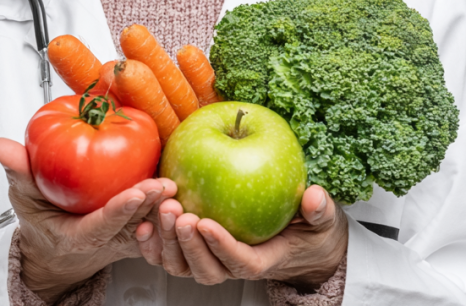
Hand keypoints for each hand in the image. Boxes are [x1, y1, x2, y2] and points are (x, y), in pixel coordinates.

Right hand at [0, 138, 175, 302]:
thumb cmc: (41, 217)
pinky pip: (155, 220)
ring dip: (162, 207)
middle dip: (149, 206)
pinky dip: (165, 206)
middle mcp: (105, 238)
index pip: (103, 225)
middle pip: (132, 224)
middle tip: (163, 184)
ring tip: (173, 185)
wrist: (57, 244)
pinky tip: (178, 185)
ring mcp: (124, 235)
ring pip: (148, 223)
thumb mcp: (23, 195)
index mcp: (78, 235)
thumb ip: (17, 170)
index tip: (134, 192)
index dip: (119, 210)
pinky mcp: (137, 227)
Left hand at [134, 184, 346, 290]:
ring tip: (164, 210)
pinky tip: (143, 222)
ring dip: (170, 241)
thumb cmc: (307, 230)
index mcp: (262, 260)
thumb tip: (316, 198)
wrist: (296, 240)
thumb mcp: (321, 220)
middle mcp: (232, 264)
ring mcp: (212, 258)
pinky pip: (171, 253)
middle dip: (190, 244)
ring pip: (184, 264)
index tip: (207, 224)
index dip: (221, 247)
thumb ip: (320, 211)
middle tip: (180, 214)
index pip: (239, 261)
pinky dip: (154, 244)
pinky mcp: (196, 248)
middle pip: (206, 268)